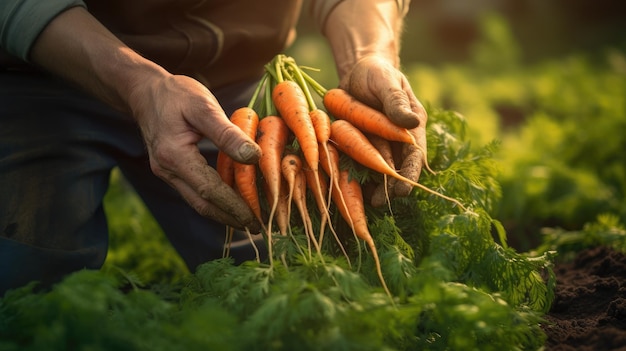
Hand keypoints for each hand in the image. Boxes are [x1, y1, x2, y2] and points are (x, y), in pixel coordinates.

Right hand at [129, 74, 261, 230]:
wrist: (144, 90)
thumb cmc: (176, 94)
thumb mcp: (203, 106)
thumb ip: (227, 133)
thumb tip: (253, 157)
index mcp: (174, 156)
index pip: (209, 190)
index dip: (234, 207)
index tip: (256, 220)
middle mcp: (167, 170)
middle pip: (202, 204)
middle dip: (230, 218)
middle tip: (258, 228)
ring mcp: (167, 172)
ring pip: (197, 201)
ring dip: (223, 213)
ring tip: (249, 220)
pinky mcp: (171, 170)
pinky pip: (194, 191)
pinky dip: (214, 200)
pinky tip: (232, 202)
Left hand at [340, 56, 427, 206]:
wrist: (356, 71)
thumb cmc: (378, 74)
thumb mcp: (387, 83)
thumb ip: (396, 102)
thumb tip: (413, 121)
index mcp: (411, 128)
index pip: (414, 156)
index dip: (409, 174)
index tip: (402, 190)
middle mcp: (395, 141)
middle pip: (394, 168)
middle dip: (387, 187)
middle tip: (378, 202)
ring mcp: (376, 144)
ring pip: (375, 169)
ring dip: (369, 185)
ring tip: (363, 203)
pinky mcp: (358, 145)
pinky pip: (355, 162)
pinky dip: (350, 173)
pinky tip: (343, 185)